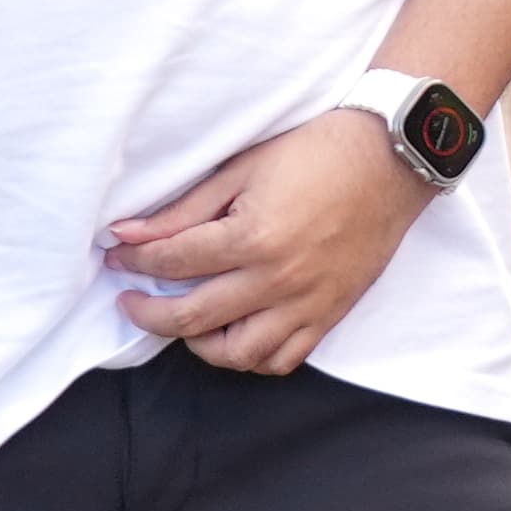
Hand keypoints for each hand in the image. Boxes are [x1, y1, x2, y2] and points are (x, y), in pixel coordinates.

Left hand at [106, 108, 433, 372]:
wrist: (393, 157)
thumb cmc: (318, 151)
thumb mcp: (245, 167)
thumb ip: (185, 208)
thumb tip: (127, 234)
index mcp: (254, 236)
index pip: (174, 262)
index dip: (135, 260)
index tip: (117, 255)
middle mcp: (278, 278)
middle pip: (191, 318)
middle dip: (147, 312)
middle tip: (131, 299)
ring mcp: (307, 302)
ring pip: (237, 354)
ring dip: (199, 344)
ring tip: (187, 322)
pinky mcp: (330, 312)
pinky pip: (283, 359)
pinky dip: (252, 357)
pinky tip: (237, 334)